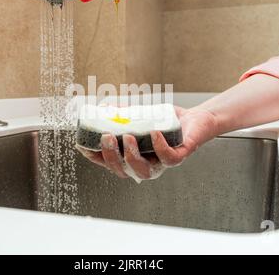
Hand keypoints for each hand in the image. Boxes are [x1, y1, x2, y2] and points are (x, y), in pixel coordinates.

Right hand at [76, 106, 220, 180]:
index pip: (109, 163)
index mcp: (133, 158)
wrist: (194, 119)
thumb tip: (102, 108)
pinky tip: (153, 133)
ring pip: (144, 171)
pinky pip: (169, 158)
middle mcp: (146, 164)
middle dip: (112, 156)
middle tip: (107, 137)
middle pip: (123, 171)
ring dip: (132, 156)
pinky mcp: (180, 156)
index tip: (84, 145)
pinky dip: (159, 147)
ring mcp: (162, 163)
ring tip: (128, 137)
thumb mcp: (139, 116)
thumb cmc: (165, 121)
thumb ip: (121, 114)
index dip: (95, 158)